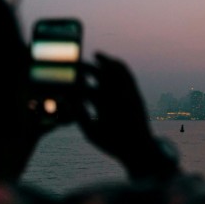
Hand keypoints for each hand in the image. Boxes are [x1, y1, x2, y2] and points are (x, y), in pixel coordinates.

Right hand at [77, 53, 176, 178]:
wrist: (139, 148)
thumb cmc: (112, 143)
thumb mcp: (91, 133)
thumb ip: (78, 115)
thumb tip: (66, 100)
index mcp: (105, 106)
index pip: (84, 89)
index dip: (72, 85)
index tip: (64, 82)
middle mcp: (118, 96)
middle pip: (100, 74)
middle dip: (86, 68)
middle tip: (75, 65)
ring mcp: (129, 93)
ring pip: (116, 70)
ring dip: (106, 61)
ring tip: (96, 55)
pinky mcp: (136, 93)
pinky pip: (128, 74)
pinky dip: (119, 65)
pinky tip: (113, 63)